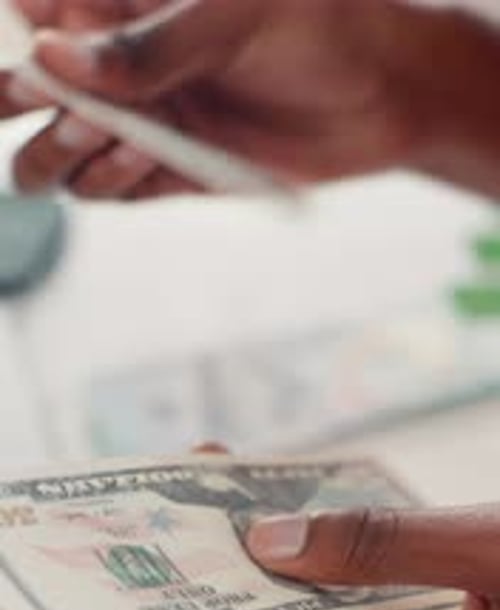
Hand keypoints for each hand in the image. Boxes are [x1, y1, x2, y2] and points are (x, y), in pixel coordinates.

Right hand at [6, 0, 499, 199]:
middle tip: (73, 112)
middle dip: (19, 108)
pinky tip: (148, 161)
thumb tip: (55, 62)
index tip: (28, 73)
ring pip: (55, 159)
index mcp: (113, 1)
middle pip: (19, 95)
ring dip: (68, 157)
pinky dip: (114, 185)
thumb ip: (145, 43)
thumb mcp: (231, 15)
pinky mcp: (163, 175)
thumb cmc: (312, 23)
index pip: (22, 17)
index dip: (7, 47)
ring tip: (118, 138)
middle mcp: (112, 64)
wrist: (378, 96)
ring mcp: (135, 123)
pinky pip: (107, 193)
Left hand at [246, 506, 499, 609]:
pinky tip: (344, 556)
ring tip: (277, 532)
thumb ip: (383, 547)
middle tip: (235, 531)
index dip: (264, 608)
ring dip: (326, 593)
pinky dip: (368, 604)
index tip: (219, 559)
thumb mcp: (489, 548)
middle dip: (287, 591)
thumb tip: (279, 545)